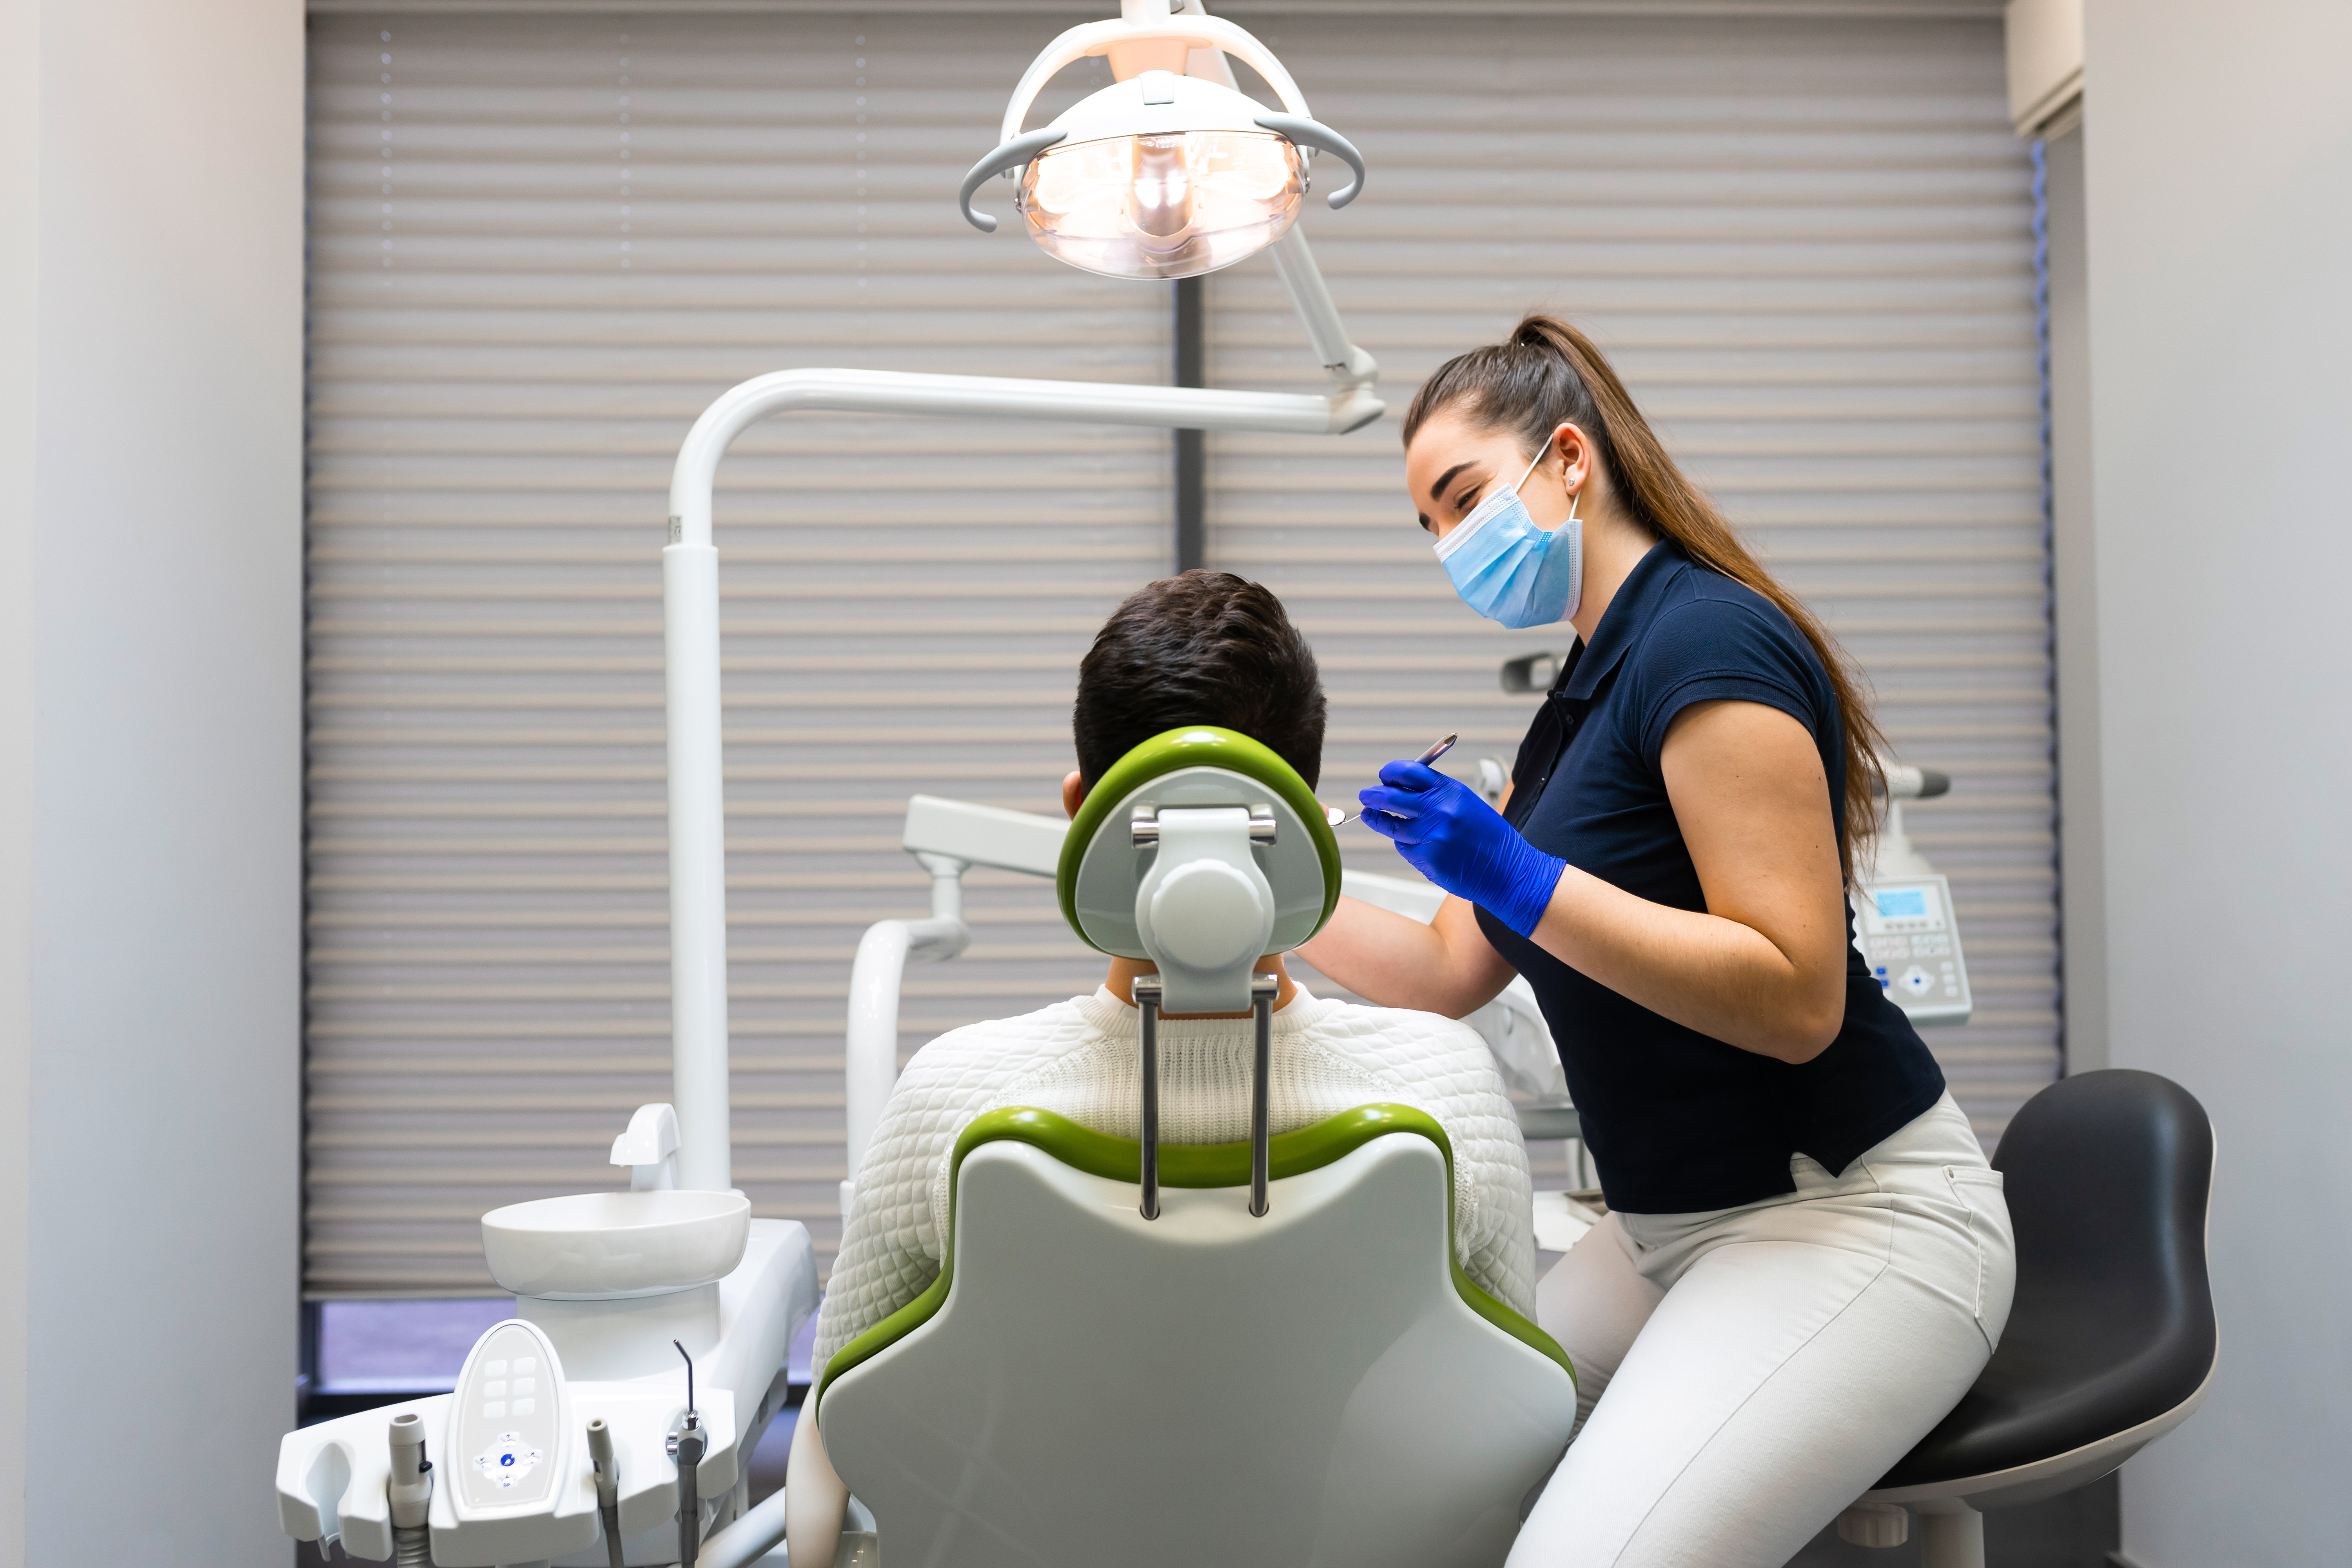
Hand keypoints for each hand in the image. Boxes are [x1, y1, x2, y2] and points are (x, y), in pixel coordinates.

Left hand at [1357, 762, 1565, 937]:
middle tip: (1365, 796)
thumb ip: (1435, 794)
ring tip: (1370, 816)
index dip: (1390, 772)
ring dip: (1380, 821)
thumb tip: (1400, 787)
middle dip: (1373, 795)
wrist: (1508, 871)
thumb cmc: (1488, 837)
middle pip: (1391, 797)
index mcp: (1450, 791)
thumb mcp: (1466, 804)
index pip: (1409, 772)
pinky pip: (1404, 847)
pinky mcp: (1427, 859)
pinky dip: (1405, 844)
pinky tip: (1415, 844)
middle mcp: (1439, 810)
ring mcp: (1431, 836)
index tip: (1384, 776)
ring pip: (1392, 825)